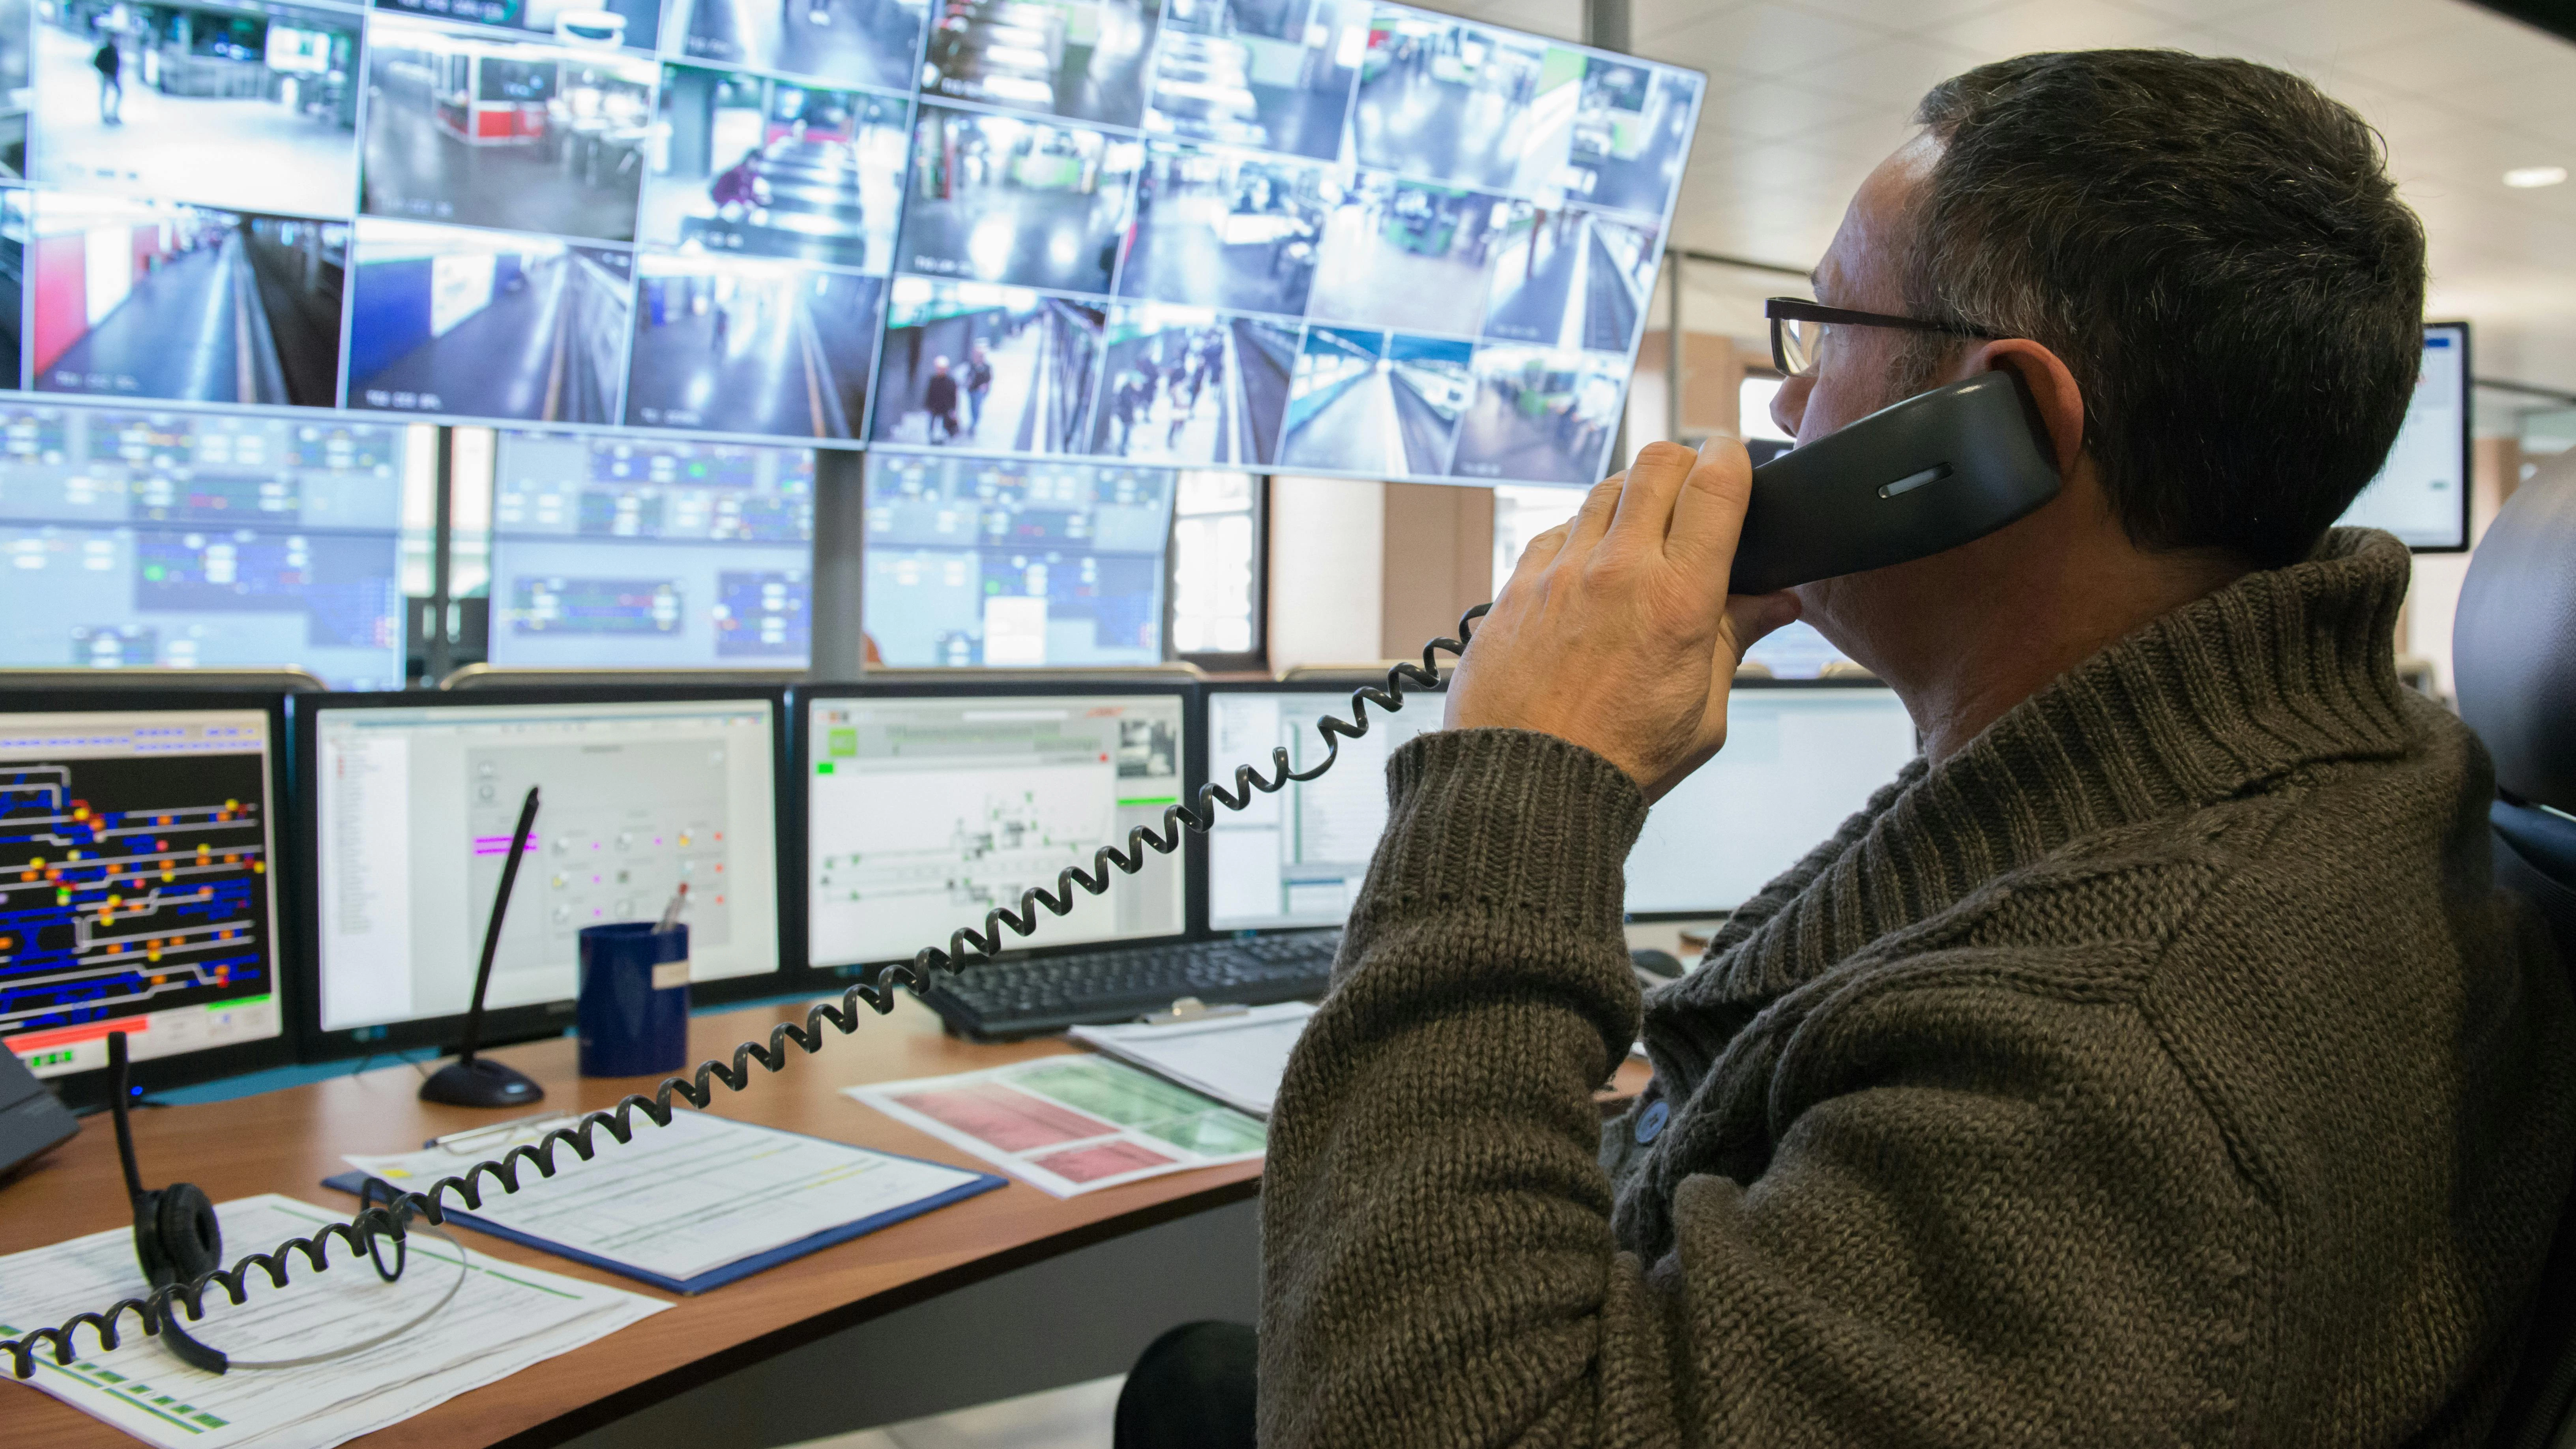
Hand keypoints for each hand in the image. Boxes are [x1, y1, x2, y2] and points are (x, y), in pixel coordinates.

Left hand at [1445, 438, 1799, 800]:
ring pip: (1604, 488)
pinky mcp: (1516, 585)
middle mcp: (1617, 570)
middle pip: (1657, 462)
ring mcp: (1560, 572)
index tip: (1736, 462)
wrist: (1524, 788)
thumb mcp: (1703, 712)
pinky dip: (1582, 535)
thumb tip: (1778, 601)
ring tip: (1645, 531)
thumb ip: (1736, 641)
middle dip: (1685, 463)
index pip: (1716, 485)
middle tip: (1695, 489)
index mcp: (1678, 600)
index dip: (1732, 458)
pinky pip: (1556, 530)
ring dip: (1633, 496)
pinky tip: (1592, 568)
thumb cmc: (1617, 761)